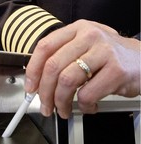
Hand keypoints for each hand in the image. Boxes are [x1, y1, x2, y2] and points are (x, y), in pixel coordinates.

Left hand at [25, 19, 140, 118]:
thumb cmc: (108, 59)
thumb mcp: (84, 50)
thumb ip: (61, 60)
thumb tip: (37, 83)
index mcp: (76, 30)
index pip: (44, 47)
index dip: (33, 71)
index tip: (31, 88)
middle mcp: (88, 37)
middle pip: (53, 67)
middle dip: (45, 93)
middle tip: (46, 107)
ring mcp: (103, 52)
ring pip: (66, 81)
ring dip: (61, 102)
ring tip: (64, 110)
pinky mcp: (116, 70)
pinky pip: (87, 94)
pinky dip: (83, 106)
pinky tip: (88, 106)